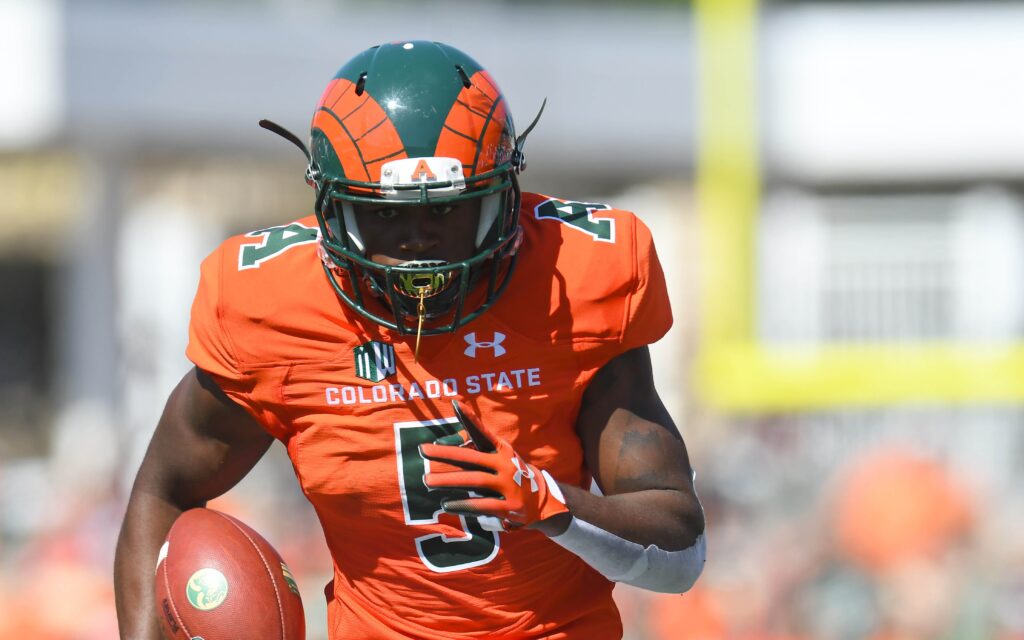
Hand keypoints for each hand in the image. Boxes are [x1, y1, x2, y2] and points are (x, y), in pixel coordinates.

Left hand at [419, 401, 568, 530]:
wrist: (539, 499)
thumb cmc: (508, 473)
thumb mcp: (497, 457)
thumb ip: (474, 449)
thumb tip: (445, 440)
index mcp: (501, 449)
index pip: (482, 432)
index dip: (470, 418)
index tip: (456, 404)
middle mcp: (505, 464)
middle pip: (471, 457)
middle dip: (445, 453)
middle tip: (422, 450)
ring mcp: (508, 484)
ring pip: (474, 480)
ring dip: (449, 481)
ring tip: (427, 481)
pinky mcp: (509, 505)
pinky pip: (481, 505)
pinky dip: (463, 504)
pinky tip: (446, 504)